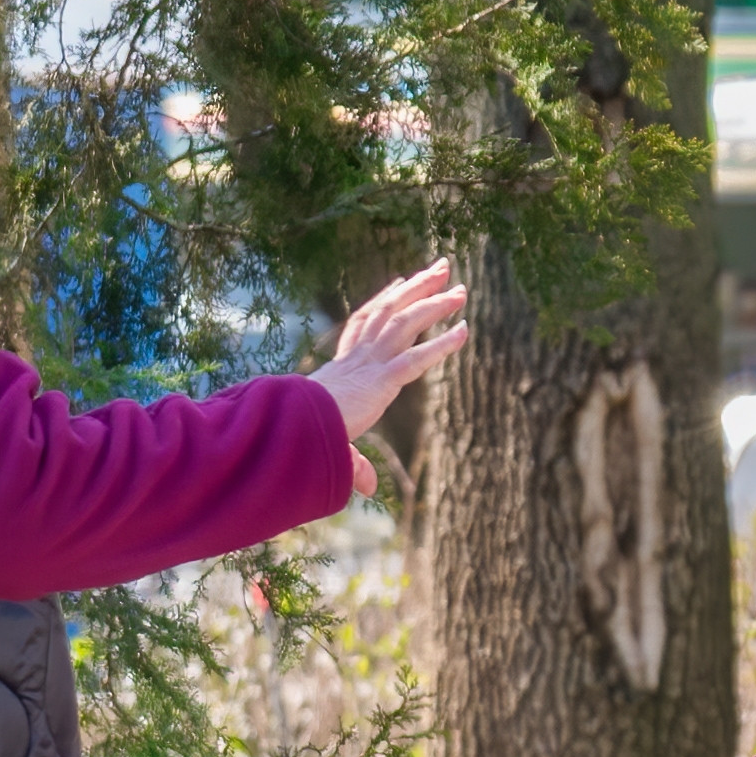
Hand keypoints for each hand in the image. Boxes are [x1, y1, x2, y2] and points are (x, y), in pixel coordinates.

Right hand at [306, 261, 469, 445]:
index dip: (383, 300)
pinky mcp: (380, 381)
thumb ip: (354, 462)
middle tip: (443, 267)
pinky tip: (465, 331)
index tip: (399, 282)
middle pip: (390, 311)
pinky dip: (442, 344)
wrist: (290, 432)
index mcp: (343, 366)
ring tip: (461, 288)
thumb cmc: (301, 435)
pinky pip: (417, 358)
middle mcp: (357, 358)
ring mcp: (369, 365)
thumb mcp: (332, 444)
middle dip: (417, 286)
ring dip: (434, 303)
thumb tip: (368, 489)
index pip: (363, 323)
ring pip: (405, 323)